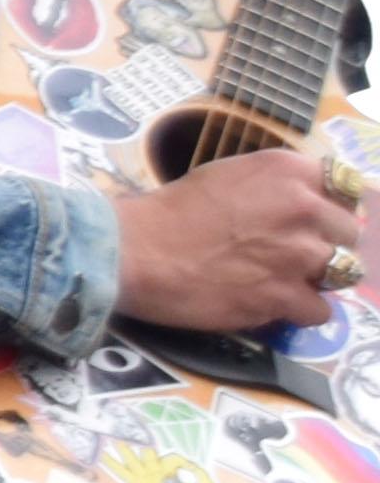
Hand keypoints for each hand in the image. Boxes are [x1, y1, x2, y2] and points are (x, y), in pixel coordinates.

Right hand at [114, 148, 360, 333]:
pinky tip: (273, 304)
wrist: (133, 251)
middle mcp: (304, 207)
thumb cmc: (169, 211)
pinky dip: (299, 311)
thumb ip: (276, 187)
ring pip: (342, 273)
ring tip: (281, 280)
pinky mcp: (284, 296)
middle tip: (290, 253)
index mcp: (288, 170)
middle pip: (349, 234)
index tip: (314, 222)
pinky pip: (321, 311)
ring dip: (316, 278)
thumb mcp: (228, 175)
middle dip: (326, 244)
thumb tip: (306, 204)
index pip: (346, 190)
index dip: (330, 209)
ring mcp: (298, 255)